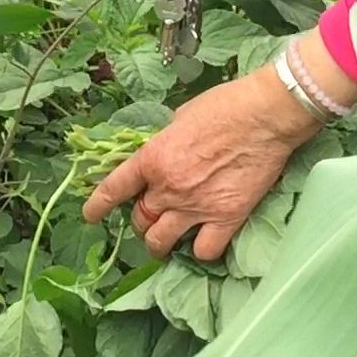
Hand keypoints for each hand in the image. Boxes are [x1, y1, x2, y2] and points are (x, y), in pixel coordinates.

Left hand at [82, 64, 324, 259]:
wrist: (265, 116)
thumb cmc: (224, 106)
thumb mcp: (180, 117)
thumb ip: (164, 140)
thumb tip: (162, 150)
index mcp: (153, 158)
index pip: (113, 188)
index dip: (98, 205)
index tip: (91, 215)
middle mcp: (168, 188)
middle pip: (139, 219)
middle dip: (140, 220)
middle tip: (149, 217)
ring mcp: (196, 207)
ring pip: (161, 242)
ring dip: (158, 243)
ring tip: (164, 242)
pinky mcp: (226, 218)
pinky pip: (204, 251)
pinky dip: (201, 249)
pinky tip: (204, 241)